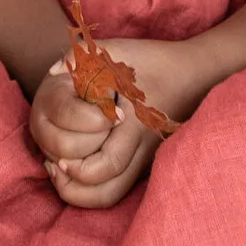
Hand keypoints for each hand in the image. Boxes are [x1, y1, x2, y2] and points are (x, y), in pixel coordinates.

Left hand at [29, 35, 212, 210]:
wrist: (192, 75)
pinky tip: (72, 166)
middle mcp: (140, 145)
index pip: (107, 161)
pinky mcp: (142, 161)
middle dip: (71, 177)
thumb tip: (53, 72)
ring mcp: (143, 156)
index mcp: (135, 122)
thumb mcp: (113, 50)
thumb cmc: (150, 60)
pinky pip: (116, 189)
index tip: (57, 155)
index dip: (77, 164)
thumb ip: (82, 57)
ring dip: (78, 191)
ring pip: (109, 194)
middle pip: (105, 184)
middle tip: (53, 161)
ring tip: (60, 170)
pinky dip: (90, 188)